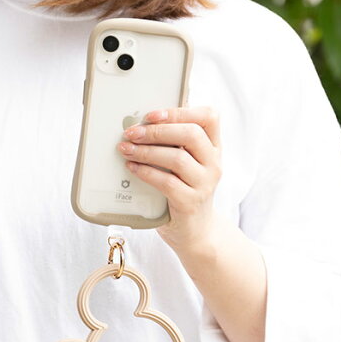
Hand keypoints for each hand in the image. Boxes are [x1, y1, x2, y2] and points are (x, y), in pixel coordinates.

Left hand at [117, 106, 222, 252]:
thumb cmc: (184, 190)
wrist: (195, 231)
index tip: (152, 114)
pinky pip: (167, 182)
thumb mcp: (186, 163)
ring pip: (177, 158)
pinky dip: (146, 172)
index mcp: (213, 147)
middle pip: (191, 134)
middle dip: (157, 130)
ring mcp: (205, 184)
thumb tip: (141, 123)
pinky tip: (133, 167)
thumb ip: (174, 143)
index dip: (180, 111)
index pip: (209, 117)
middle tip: (132, 132)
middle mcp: (213, 163)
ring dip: (147, 151)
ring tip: (126, 149)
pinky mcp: (190, 202)